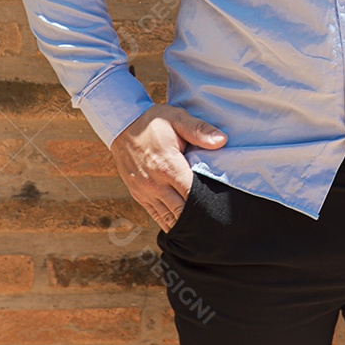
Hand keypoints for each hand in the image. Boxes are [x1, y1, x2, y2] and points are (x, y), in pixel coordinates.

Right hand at [110, 104, 226, 230]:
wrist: (122, 124)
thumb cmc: (153, 121)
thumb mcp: (178, 118)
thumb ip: (200, 130)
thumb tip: (222, 140)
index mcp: (168, 166)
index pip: (192, 195)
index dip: (207, 203)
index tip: (219, 206)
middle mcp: (155, 183)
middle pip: (181, 211)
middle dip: (198, 216)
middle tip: (214, 219)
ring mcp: (144, 191)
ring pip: (168, 217)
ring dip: (183, 222)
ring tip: (201, 225)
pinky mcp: (137, 194)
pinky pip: (155, 215)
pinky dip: (168, 222)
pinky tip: (180, 226)